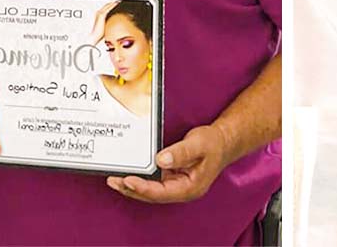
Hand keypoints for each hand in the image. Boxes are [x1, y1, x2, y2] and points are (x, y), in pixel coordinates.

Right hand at [90, 0, 120, 42]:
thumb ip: (109, 24)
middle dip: (113, 3)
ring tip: (118, 0)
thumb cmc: (99, 34)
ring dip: (113, 2)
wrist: (95, 36)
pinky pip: (108, 8)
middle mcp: (98, 13)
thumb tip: (115, 24)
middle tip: (119, 0)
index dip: (112, 5)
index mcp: (99, 15)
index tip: (117, 3)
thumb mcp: (106, 27)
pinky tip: (116, 3)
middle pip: (107, 5)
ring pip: (108, 5)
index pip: (106, 8)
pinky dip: (112, 5)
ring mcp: (100, 13)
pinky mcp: (102, 15)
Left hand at [105, 125, 229, 203]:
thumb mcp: (199, 144)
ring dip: (132, 186)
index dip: (143, 188)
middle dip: (131, 189)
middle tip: (113, 181)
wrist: (223, 141)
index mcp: (190, 188)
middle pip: (152, 195)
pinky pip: (152, 181)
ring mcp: (176, 185)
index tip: (128, 180)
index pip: (162, 192)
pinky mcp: (171, 178)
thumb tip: (161, 160)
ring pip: (150, 190)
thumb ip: (181, 153)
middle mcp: (181, 190)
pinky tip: (128, 173)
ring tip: (114, 179)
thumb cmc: (214, 144)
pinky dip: (140, 178)